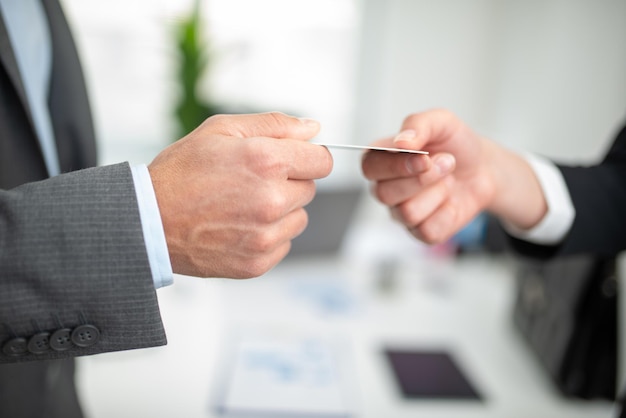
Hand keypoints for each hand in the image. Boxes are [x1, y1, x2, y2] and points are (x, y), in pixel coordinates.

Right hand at [148, 112, 332, 277]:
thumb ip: (275, 125)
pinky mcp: (258, 262)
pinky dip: (268, 235)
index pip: (323, 161)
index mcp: (267, 162)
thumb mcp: (221, 130)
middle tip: (250, 181)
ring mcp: (266, 235)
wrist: (147, 220)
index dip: (306, 157)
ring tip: (242, 205)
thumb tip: (313, 128)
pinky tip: (238, 226)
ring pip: (299, 218)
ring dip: (281, 211)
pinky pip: (284, 243)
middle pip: (310, 189)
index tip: (289, 160)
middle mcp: (272, 200)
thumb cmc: (181, 173)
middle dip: (288, 182)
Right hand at [361, 109, 545, 243]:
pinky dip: (447, 213)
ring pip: (407, 213)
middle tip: (447, 163)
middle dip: (422, 179)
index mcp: (381, 159)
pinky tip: (450, 201)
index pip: (369, 167)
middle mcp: (385, 187)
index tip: (424, 158)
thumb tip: (401, 142)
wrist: (483, 168)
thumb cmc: (455, 145)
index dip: (395, 166)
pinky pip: (427, 230)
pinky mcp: (420, 232)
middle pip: (384, 194)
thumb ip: (418, 124)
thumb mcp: (441, 122)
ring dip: (437, 194)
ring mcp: (400, 212)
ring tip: (449, 180)